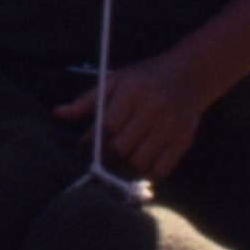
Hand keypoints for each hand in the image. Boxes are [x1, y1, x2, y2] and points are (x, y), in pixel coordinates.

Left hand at [53, 43, 213, 182]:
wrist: (191, 76)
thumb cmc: (145, 79)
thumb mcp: (116, 80)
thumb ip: (87, 100)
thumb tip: (58, 114)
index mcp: (133, 91)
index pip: (107, 125)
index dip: (89, 142)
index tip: (81, 148)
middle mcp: (154, 109)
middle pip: (120, 148)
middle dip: (102, 159)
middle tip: (95, 160)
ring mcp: (170, 127)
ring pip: (138, 163)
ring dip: (120, 170)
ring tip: (112, 165)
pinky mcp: (183, 141)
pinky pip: (159, 170)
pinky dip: (143, 174)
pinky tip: (134, 166)